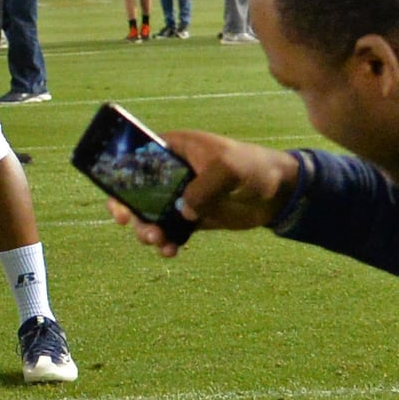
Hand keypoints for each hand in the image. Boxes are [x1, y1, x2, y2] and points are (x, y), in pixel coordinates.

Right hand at [100, 129, 303, 253]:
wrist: (278, 192)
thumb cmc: (253, 166)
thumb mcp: (229, 168)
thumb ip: (204, 187)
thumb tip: (184, 212)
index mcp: (174, 149)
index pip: (136, 159)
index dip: (120, 179)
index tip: (120, 203)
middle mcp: (172, 172)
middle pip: (137, 192)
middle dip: (133, 214)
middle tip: (144, 230)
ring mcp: (181, 195)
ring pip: (151, 215)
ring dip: (149, 232)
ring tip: (161, 243)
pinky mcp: (192, 217)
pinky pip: (171, 230)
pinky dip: (167, 242)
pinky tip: (171, 251)